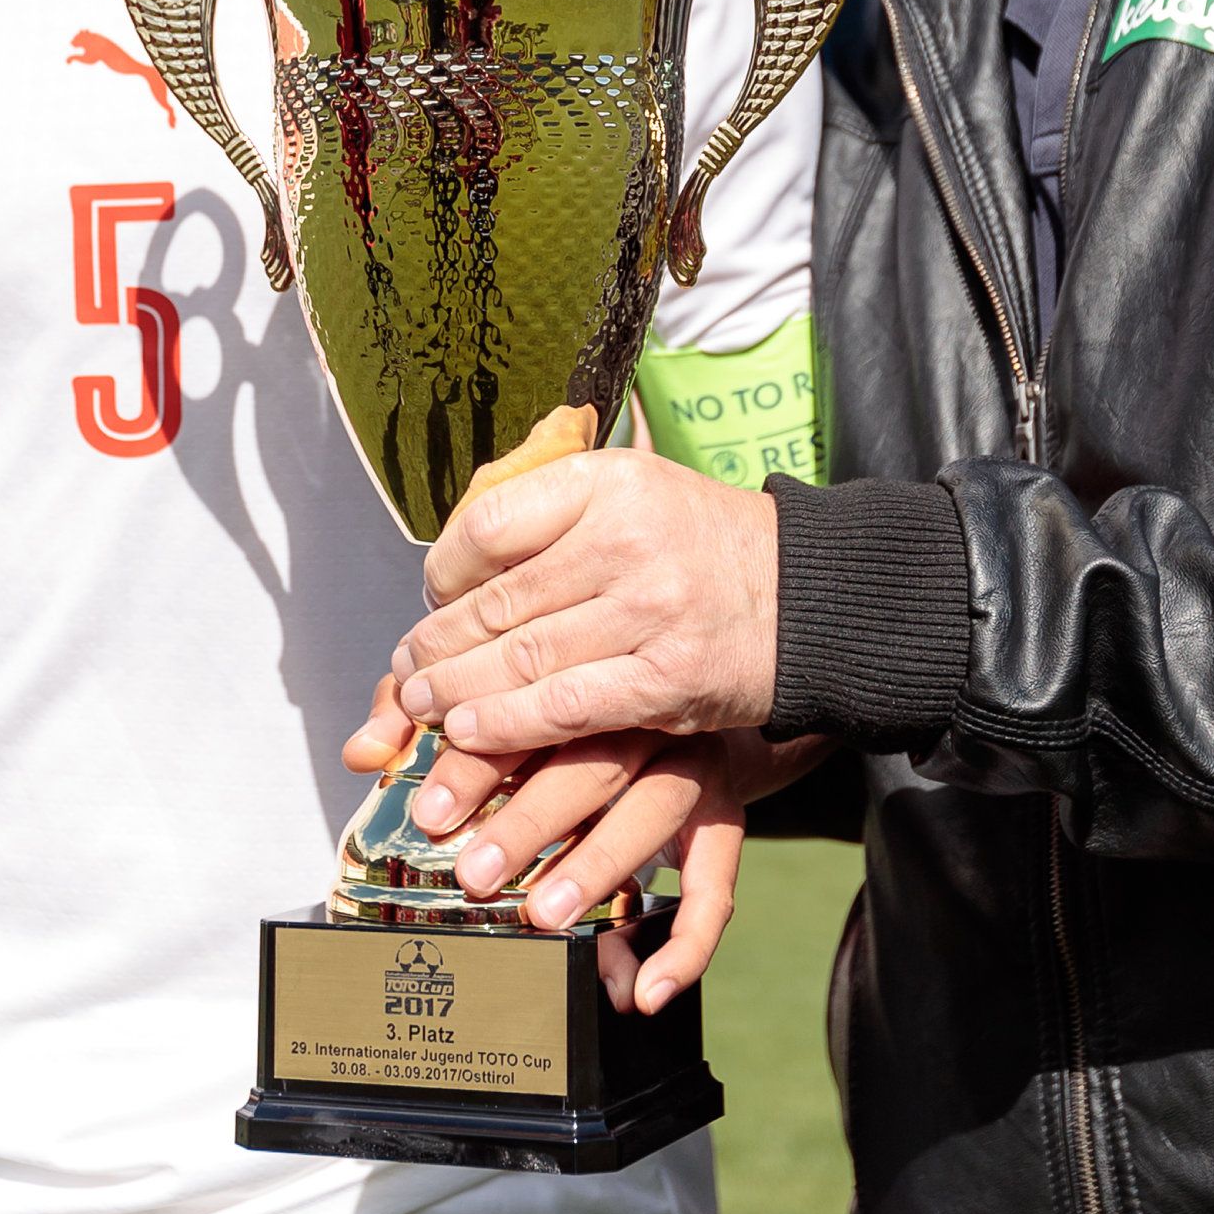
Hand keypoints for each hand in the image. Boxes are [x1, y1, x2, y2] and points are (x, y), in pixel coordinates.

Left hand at [340, 686, 762, 1015]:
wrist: (677, 677)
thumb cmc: (557, 695)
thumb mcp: (482, 690)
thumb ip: (414, 712)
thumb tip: (361, 750)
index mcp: (577, 675)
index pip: (525, 713)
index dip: (474, 764)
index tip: (430, 812)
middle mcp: (640, 713)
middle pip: (590, 763)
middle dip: (528, 822)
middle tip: (476, 873)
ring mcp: (689, 763)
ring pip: (651, 812)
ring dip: (597, 865)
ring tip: (543, 913)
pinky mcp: (723, 814)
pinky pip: (716, 883)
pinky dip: (685, 942)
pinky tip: (644, 990)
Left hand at [388, 446, 779, 751]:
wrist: (809, 596)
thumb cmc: (705, 545)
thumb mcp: (636, 493)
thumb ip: (556, 515)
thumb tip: (458, 562)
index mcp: (609, 482)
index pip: (491, 523)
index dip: (445, 568)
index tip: (433, 595)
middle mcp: (626, 540)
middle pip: (498, 600)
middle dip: (437, 644)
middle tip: (404, 669)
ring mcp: (648, 611)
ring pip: (521, 658)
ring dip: (456, 689)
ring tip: (419, 705)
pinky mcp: (666, 679)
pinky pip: (565, 707)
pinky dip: (507, 724)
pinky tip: (469, 731)